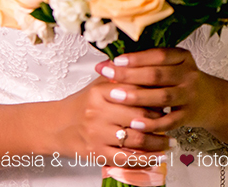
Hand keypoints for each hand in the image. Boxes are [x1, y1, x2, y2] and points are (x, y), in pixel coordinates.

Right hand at [51, 76, 169, 167]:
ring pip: (137, 140)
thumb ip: (120, 78)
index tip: (166, 100)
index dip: (154, 98)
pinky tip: (156, 156)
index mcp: (100, 92)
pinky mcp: (97, 153)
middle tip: (171, 122)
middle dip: (160, 121)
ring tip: (168, 141)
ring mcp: (97, 134)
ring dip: (157, 143)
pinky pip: (127, 158)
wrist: (56, 126)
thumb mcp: (97, 86)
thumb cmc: (81, 106)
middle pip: (139, 116)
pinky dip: (145, 159)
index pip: (136, 93)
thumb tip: (146, 68)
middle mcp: (98, 112)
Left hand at [95, 48, 226, 134]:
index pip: (158, 55)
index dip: (136, 58)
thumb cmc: (181, 81)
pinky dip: (152, 123)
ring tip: (116, 96)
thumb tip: (108, 63)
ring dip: (137, 97)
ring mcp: (190, 96)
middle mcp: (188, 75)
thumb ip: (145, 63)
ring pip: (162, 96)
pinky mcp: (189, 116)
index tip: (115, 60)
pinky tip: (135, 124)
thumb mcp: (171, 66)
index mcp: (182, 58)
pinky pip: (169, 121)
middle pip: (157, 74)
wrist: (212, 101)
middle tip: (108, 76)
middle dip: (130, 75)